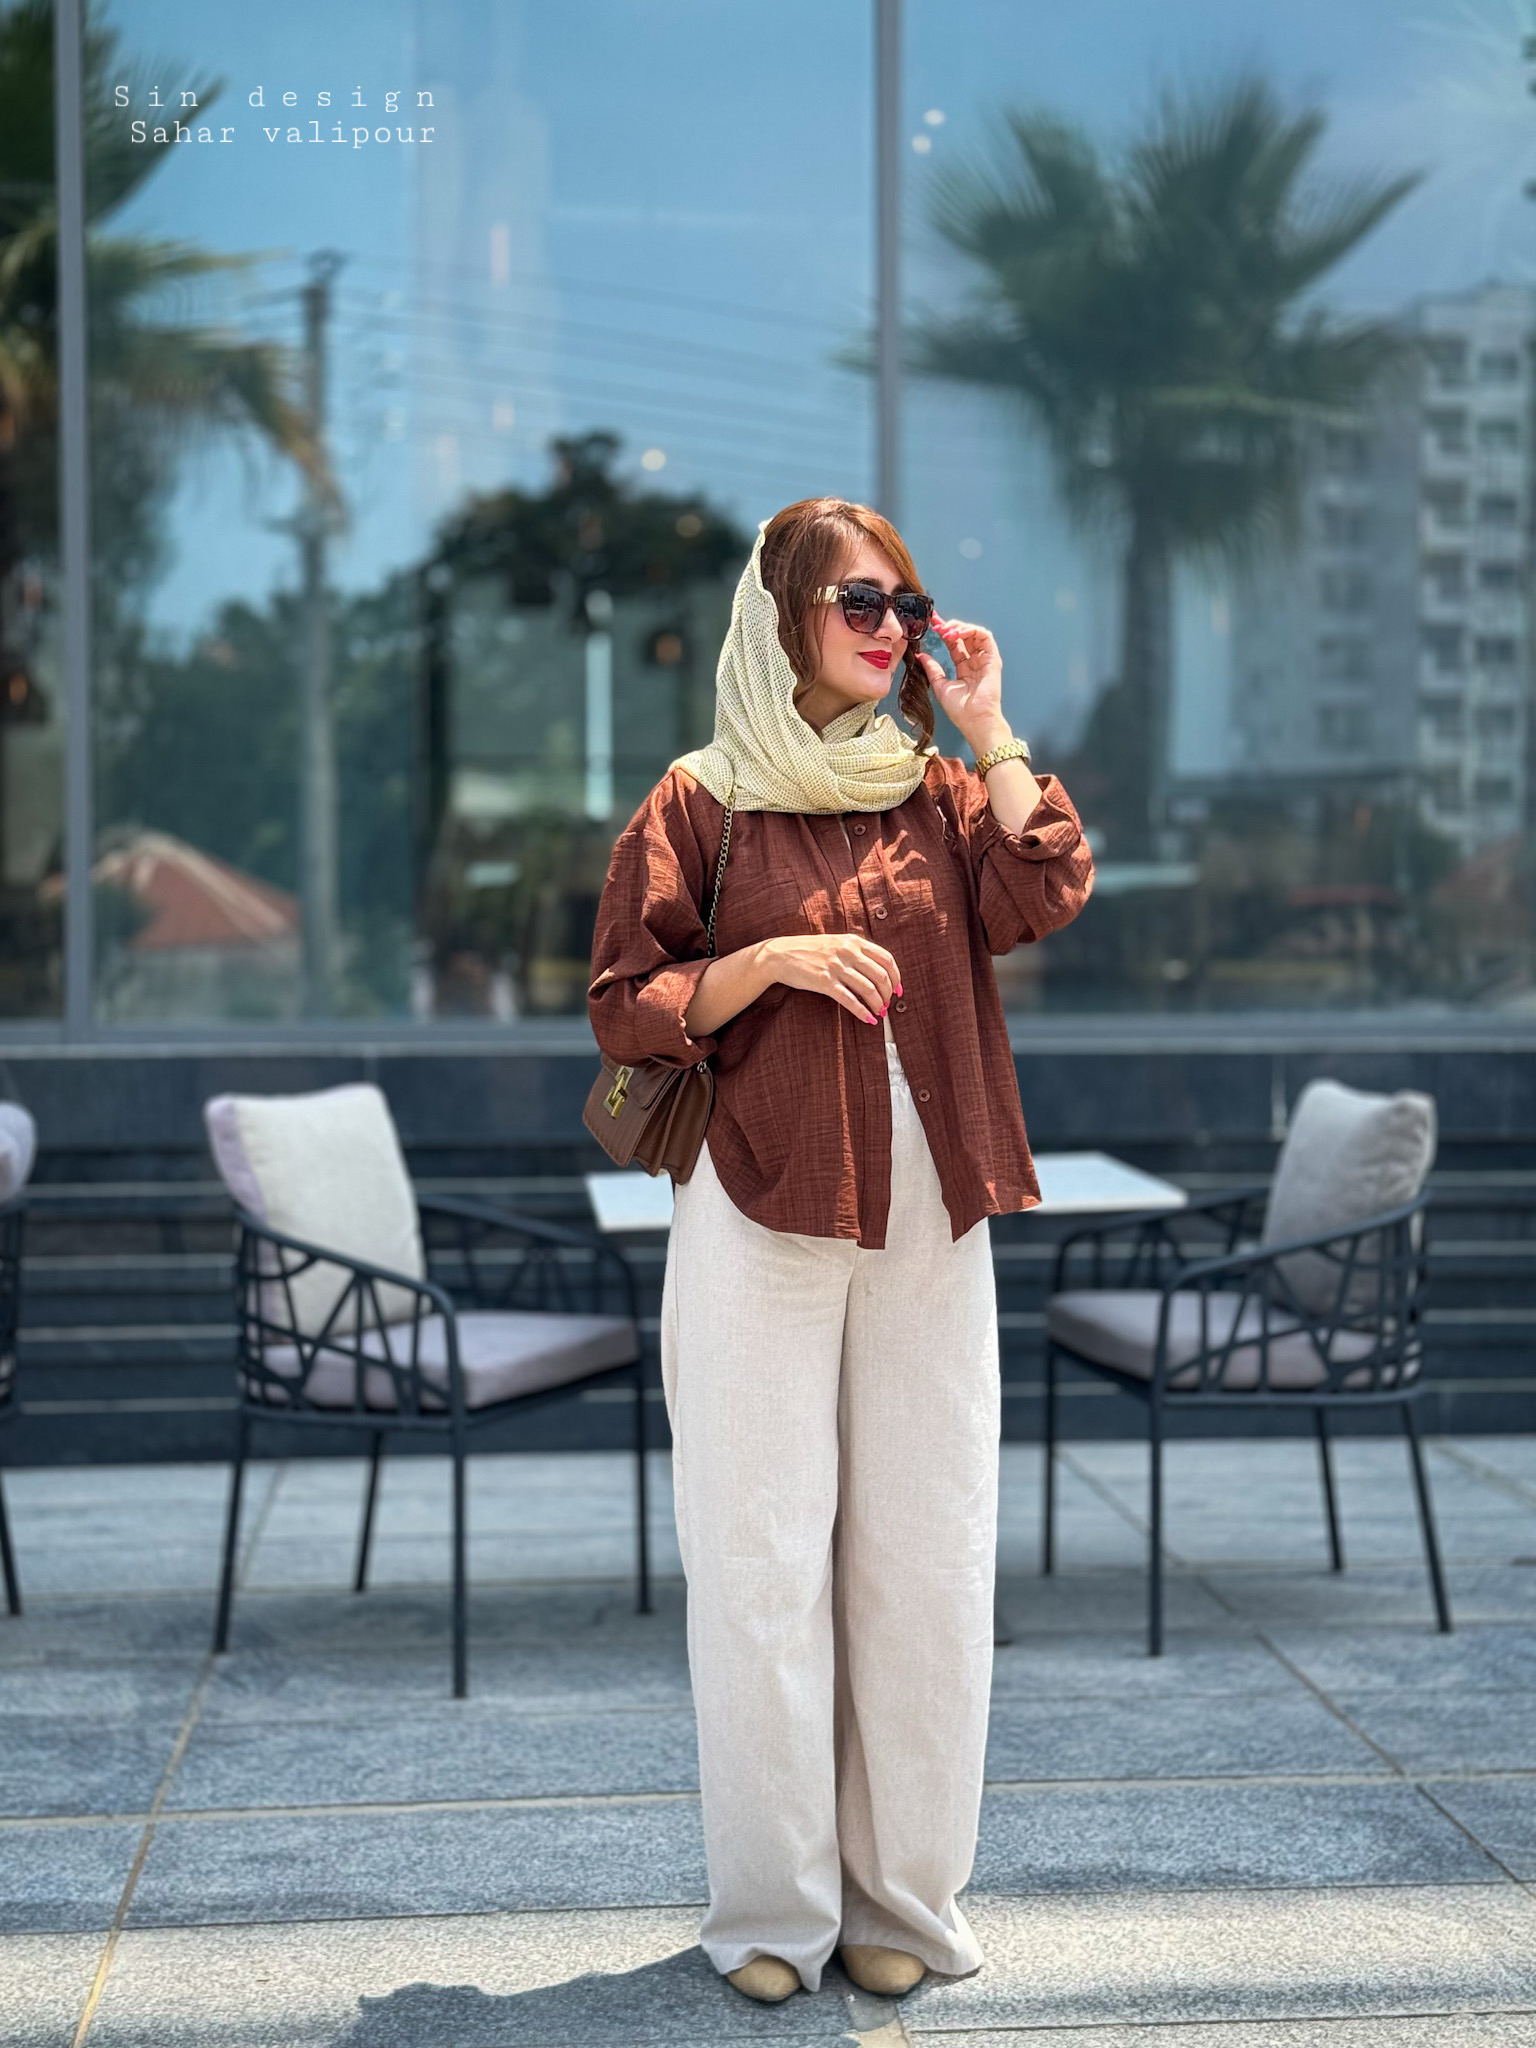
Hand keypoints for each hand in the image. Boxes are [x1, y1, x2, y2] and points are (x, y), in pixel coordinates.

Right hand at [761, 933, 901, 1025]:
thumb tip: (878, 972)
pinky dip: (862, 1012)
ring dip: (878, 1004)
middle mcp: (847, 952)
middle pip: (880, 976)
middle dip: (888, 994)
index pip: (886, 959)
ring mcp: (836, 966)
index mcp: (853, 941)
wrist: (779, 955)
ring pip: (868, 989)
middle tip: (887, 1005)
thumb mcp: (836, 943)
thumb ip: (856, 952)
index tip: (898, 990)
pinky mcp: (824, 982)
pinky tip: (868, 1019)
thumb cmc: (808, 951)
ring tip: (879, 1013)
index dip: (896, 977)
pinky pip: (850, 1000)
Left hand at [917, 615, 1008, 753]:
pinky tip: (958, 633)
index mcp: (964, 668)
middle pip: (964, 636)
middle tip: (937, 624)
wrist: (974, 719)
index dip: (944, 632)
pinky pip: (985, 637)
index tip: (932, 623)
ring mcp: (985, 659)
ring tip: (947, 630)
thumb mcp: (939, 686)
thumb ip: (932, 669)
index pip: (954, 644)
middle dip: (951, 626)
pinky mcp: (993, 659)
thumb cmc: (960, 709)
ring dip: (960, 627)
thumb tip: (921, 656)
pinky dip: (971, 630)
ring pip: (975, 633)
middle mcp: (975, 661)